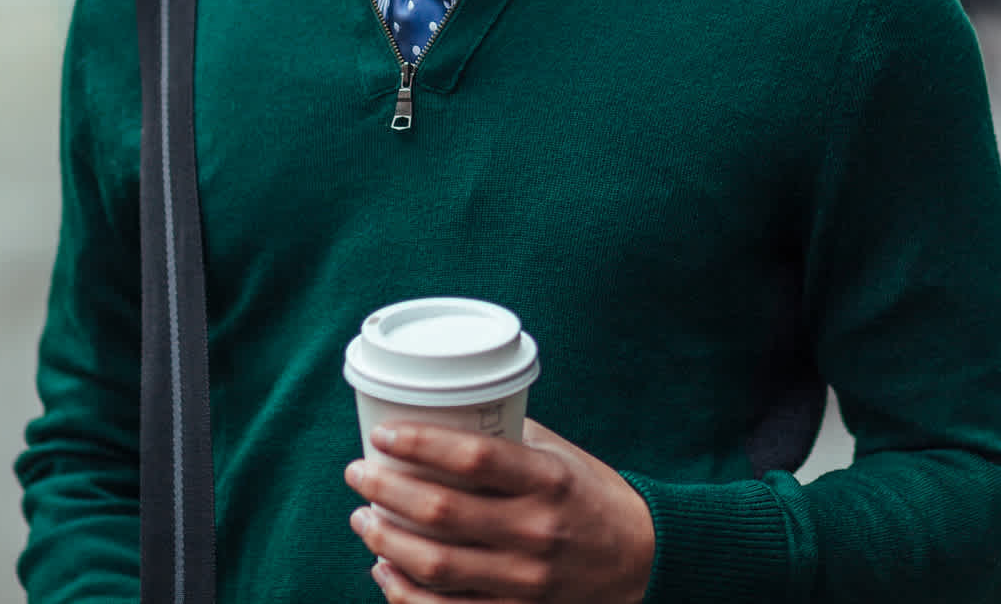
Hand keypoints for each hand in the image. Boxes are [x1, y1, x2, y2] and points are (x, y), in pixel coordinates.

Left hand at [345, 417, 654, 602]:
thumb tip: (443, 414)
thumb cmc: (592, 496)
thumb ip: (508, 439)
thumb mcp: (560, 457)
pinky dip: (405, 594)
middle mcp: (536, 530)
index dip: (420, 443)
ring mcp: (526, 579)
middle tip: (359, 473)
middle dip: (386, 490)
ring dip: (385, 540)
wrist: (642, 559)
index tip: (383, 434)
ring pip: (435, 564)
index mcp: (549, 480)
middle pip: (441, 511)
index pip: (474, 457)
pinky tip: (383, 571)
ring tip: (363, 518)